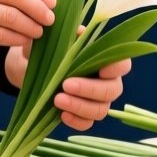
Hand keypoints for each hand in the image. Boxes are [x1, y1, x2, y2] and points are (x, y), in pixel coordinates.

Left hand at [5, 45, 131, 130]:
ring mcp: (97, 100)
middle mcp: (107, 81)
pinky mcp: (84, 115)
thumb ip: (70, 34)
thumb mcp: (56, 37)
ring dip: (80, 106)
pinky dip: (76, 121)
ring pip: (101, 110)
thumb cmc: (51, 47)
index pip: (123, 64)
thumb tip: (80, 32)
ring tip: (57, 99)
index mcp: (105, 59)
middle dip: (90, 89)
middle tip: (65, 84)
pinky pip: (87, 123)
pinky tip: (62, 114)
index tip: (101, 69)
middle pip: (112, 90)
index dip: (117, 68)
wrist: (33, 66)